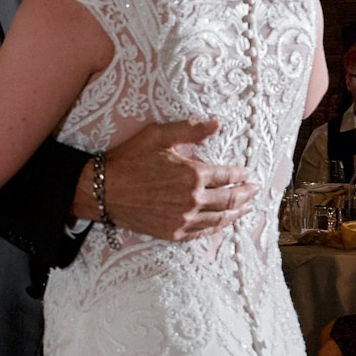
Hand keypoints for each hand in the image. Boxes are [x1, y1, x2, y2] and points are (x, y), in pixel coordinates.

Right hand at [96, 119, 253, 241]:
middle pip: (228, 199)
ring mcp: (183, 219)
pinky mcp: (172, 232)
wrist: (102, 191)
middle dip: (244, 194)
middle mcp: (192, 199)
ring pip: (219, 218)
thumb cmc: (128, 161)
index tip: (246, 173)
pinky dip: (216, 228)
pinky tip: (221, 224)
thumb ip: (190, 130)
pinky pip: (201, 232)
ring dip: (236, 213)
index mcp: (192, 175)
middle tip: (254, 191)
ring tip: (246, 209)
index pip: (226, 175)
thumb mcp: (157, 136)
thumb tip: (216, 123)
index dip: (239, 174)